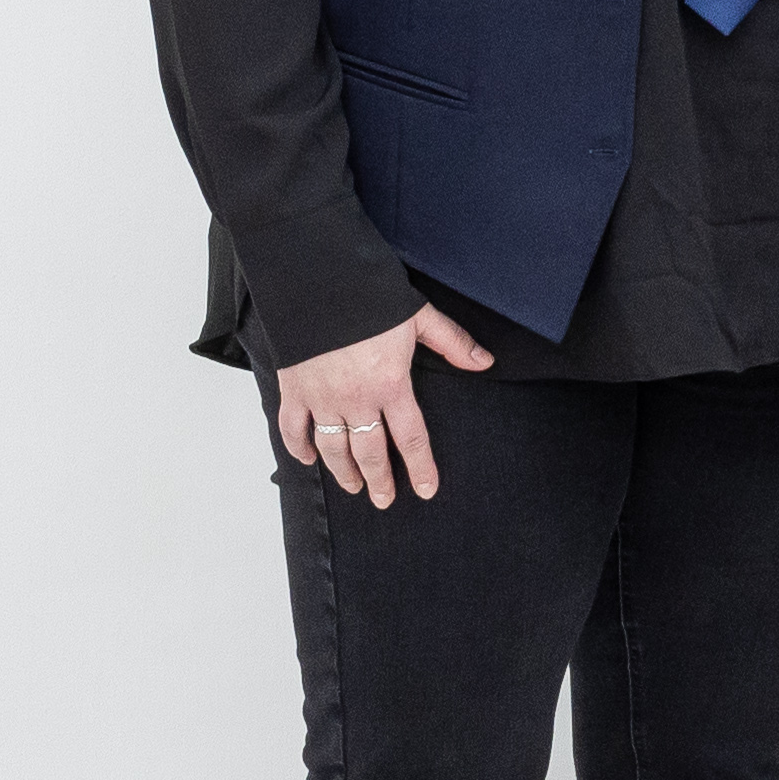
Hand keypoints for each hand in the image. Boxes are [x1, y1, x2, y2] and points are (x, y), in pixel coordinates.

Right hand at [276, 297, 497, 504]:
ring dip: (343, 472)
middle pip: (370, 452)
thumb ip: (452, 343)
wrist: (317, 280)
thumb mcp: (419, 316)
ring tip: (353, 486)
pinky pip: (293, 429)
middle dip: (379, 480)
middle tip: (384, 499)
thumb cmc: (369, 295)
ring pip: (333, 447)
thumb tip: (485, 362)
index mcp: (390, 384)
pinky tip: (309, 459)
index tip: (425, 490)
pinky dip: (299, 448)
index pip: (411, 437)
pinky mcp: (293, 388)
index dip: (420, 467)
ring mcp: (322, 397)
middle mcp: (356, 398)